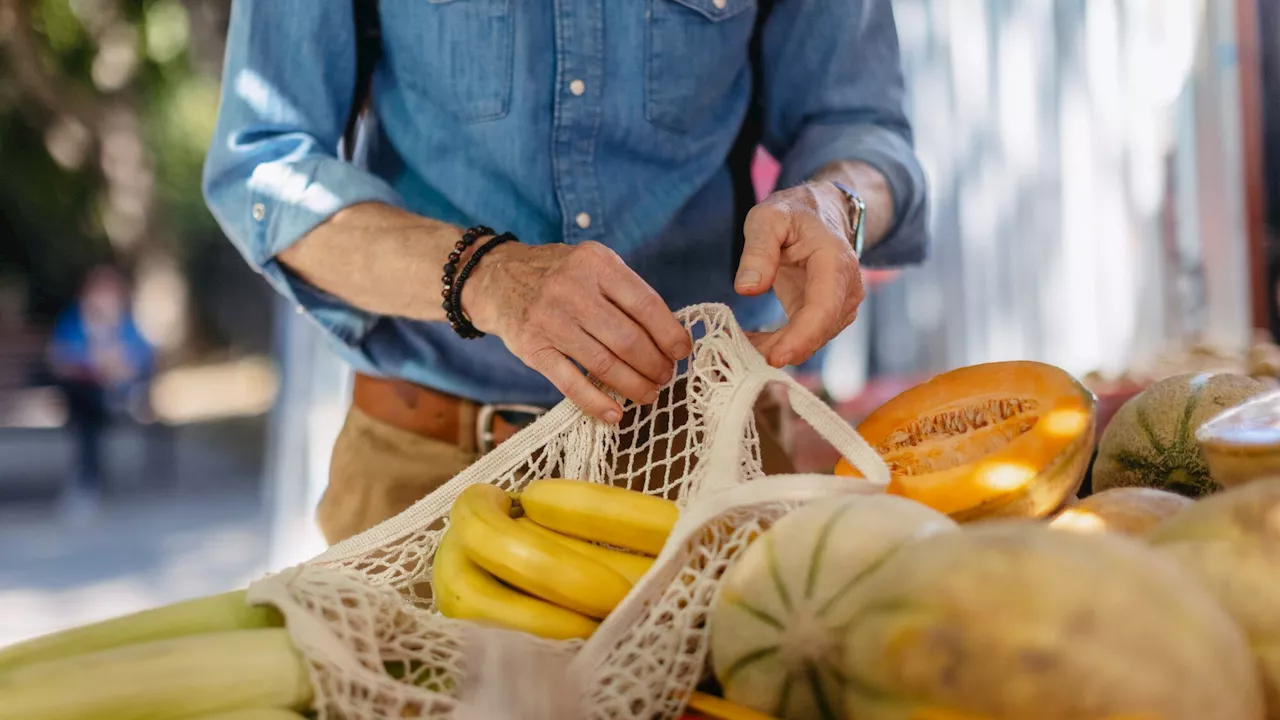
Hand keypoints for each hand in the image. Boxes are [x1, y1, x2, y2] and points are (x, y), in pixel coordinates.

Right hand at [463, 241, 691, 422]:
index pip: (645, 304)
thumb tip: (668, 336)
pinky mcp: (533, 349)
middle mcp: (573, 289)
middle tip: (665, 376)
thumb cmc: (558, 275)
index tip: (682, 352)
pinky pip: (571, 383)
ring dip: (634, 386)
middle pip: (628, 339)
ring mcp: (550, 320)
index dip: (669, 333)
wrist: (496, 277)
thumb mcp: (592, 265)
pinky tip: (615, 414)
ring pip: (604, 365)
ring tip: (649, 394)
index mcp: (596, 263)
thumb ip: (625, 292)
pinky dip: (597, 403)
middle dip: (655, 365)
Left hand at [735, 182, 864, 366]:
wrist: (819, 213)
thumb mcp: (767, 218)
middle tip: (740, 355)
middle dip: (781, 349)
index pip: (823, 308)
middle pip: (818, 332)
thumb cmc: (793, 213)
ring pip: (812, 341)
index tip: (773, 359)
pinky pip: (806, 338)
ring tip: (741, 344)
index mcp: (834, 262)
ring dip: (777, 349)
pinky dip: (780, 345)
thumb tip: (747, 289)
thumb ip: (758, 250)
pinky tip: (754, 342)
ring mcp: (842, 305)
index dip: (800, 338)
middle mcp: (847, 288)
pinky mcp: (830, 315)